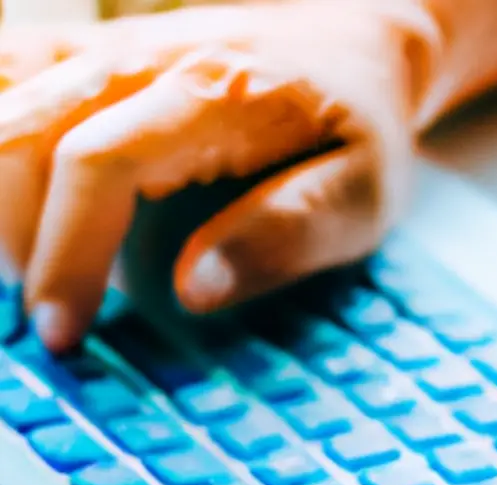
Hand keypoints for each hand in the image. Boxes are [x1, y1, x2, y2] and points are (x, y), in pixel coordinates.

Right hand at [0, 0, 496, 353]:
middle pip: (26, 136)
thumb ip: (286, 233)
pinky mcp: (91, 55)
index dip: (68, 254)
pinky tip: (12, 216)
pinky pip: (8, 81)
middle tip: (52, 327)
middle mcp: (140, 57)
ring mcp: (107, 48)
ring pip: (2, 108)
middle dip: (19, 243)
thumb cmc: (361, 128)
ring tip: (32, 280)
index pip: (98, 162)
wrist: (354, 42)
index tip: (65, 333)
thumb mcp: (362, 193)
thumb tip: (194, 291)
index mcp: (210, 93)